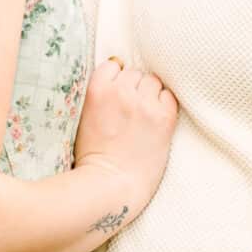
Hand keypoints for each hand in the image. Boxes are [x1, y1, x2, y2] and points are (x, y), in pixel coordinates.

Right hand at [72, 57, 177, 207]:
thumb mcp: (82, 118)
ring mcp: (144, 104)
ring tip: (143, 117)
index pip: (114, 65)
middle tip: (130, 111)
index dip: (116, 80)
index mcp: (96, 89)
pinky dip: (164, 105)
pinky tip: (155, 121)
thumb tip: (116, 72)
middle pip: (135, 74)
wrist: (110, 186)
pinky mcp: (163, 118)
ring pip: (153, 82)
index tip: (116, 95)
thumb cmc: (92, 158)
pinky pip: (169, 96)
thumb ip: (98, 94)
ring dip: (149, 95)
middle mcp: (121, 92)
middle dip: (133, 88)